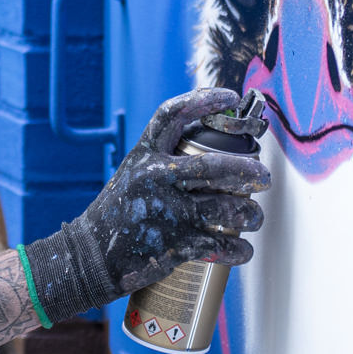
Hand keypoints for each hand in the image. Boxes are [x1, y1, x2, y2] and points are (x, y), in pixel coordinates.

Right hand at [24, 87, 271, 322]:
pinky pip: (218, 245)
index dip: (204, 100)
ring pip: (225, 208)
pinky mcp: (173, 245)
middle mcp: (156, 178)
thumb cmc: (118, 212)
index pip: (174, 114)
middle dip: (248, 171)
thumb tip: (217, 156)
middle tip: (263, 177)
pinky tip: (243, 250)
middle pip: (215, 166)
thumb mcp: (135, 175)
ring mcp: (166, 212)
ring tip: (254, 217)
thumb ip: (167, 162)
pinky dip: (237, 250)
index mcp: (144, 155)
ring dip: (249, 214)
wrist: (89, 256)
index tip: (232, 97)